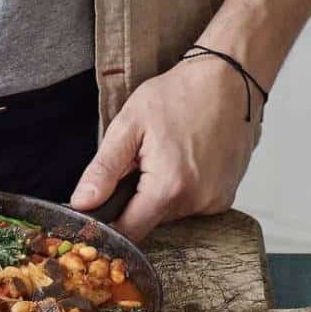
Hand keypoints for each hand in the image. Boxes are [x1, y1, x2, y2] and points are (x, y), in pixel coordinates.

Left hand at [70, 57, 261, 240]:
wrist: (229, 79)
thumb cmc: (180, 95)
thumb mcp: (130, 125)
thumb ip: (103, 169)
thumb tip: (82, 203)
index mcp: (168, 187)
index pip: (128, 232)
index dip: (108, 224)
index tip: (99, 209)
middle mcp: (196, 202)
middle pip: (149, 221)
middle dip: (135, 198)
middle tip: (138, 162)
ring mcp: (215, 201)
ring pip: (170, 213)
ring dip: (159, 193)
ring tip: (165, 154)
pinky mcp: (226, 197)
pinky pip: (191, 205)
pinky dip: (181, 189)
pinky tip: (184, 160)